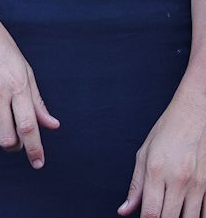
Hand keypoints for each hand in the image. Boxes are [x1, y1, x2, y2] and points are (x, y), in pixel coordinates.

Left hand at [119, 85, 205, 217]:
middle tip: (156, 216)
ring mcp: (197, 185)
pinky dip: (196, 217)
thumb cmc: (168, 131)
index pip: (150, 213)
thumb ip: (135, 186)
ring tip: (170, 213)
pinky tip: (186, 212)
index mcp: (156, 170)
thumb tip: (124, 210)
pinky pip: (205, 214)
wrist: (195, 115)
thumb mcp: (144, 154)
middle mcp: (177, 180)